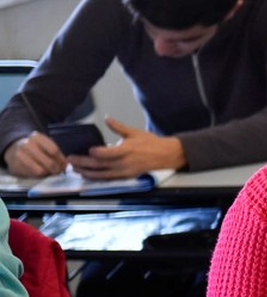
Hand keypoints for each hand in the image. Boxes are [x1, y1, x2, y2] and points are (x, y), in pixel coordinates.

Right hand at [3, 133, 66, 175]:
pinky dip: (38, 176)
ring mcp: (19, 155)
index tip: (65, 165)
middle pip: (49, 162)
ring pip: (41, 171)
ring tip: (49, 171)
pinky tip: (39, 171)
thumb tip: (65, 165)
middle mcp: (26, 145)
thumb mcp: (45, 144)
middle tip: (58, 171)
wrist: (14, 148)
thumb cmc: (35, 147)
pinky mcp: (15, 166)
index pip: (54, 151)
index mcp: (37, 137)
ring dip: (47, 173)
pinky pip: (32, 175)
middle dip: (57, 169)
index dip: (62, 160)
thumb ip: (55, 153)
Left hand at [67, 116, 187, 178]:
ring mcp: (125, 172)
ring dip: (87, 172)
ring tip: (75, 169)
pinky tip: (87, 175)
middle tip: (70, 159)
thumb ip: (118, 127)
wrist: (166, 155)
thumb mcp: (134, 132)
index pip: (108, 153)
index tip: (87, 149)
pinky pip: (108, 178)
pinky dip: (96, 177)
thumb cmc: (150, 143)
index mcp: (127, 150)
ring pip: (102, 174)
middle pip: (100, 165)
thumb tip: (107, 118)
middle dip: (84, 163)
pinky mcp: (125, 177)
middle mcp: (124, 163)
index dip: (96, 153)